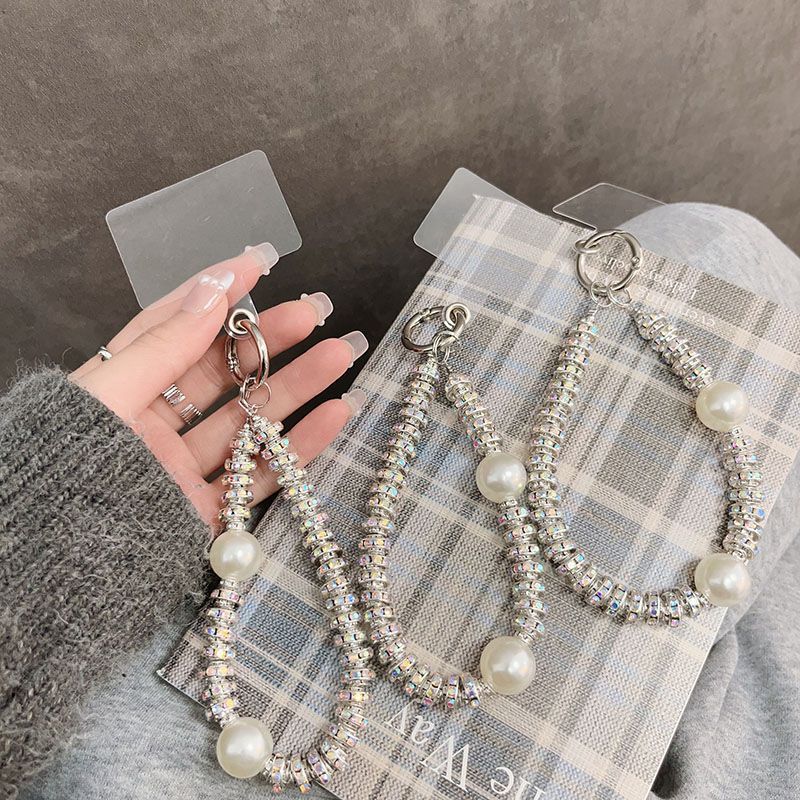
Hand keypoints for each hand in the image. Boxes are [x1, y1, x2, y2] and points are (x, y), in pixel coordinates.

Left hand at [71, 244, 367, 523]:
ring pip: (251, 419)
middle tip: (315, 312)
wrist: (59, 570)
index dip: (216, 293)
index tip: (258, 263)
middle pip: (223, 371)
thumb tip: (212, 292)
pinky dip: (302, 446)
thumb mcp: (108, 396)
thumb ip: (162, 346)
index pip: (174, 326)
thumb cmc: (70, 473)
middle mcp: (154, 424)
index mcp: (121, 389)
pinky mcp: (207, 511)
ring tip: (341, 354)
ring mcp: (183, 468)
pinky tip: (336, 415)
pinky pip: (262, 474)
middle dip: (271, 338)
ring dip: (300, 386)